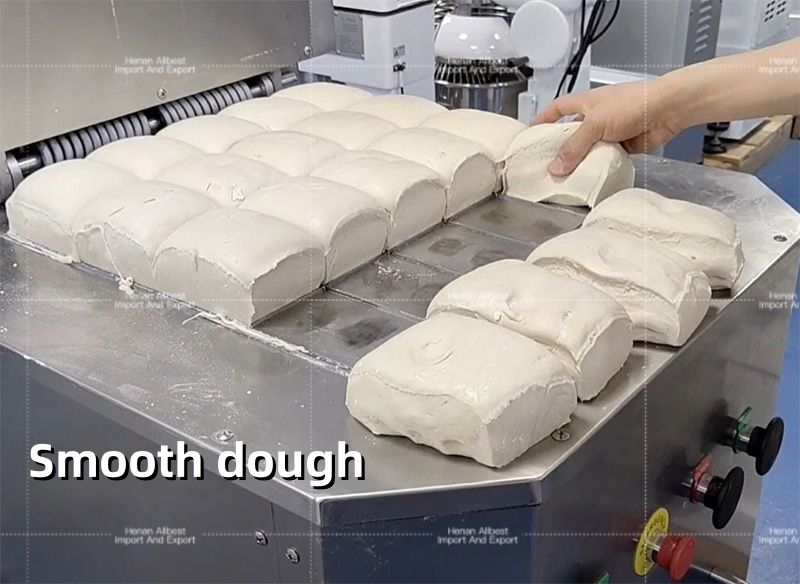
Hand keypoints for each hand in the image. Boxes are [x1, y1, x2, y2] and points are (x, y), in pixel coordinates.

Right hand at [533, 80, 681, 175]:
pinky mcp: (622, 146)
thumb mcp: (595, 124)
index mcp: (584, 103)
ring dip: (579, 162)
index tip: (531, 135)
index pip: (557, 109)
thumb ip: (574, 147)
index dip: (543, 119)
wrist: (667, 110)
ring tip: (563, 179)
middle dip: (559, 149)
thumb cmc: (630, 105)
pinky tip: (587, 179)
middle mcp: (594, 117)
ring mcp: (608, 132)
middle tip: (544, 166)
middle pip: (570, 134)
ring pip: (587, 150)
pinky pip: (603, 159)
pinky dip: (596, 168)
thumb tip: (554, 169)